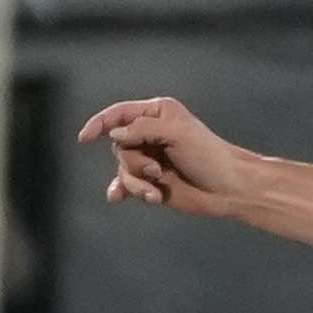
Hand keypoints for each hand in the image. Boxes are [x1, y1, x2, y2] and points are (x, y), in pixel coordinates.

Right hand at [78, 96, 257, 216]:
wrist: (228, 189)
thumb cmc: (208, 155)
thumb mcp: (177, 133)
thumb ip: (143, 129)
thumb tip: (114, 134)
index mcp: (157, 114)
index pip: (120, 114)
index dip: (100, 123)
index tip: (85, 138)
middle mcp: (149, 134)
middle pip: (119, 145)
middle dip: (135, 161)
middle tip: (158, 170)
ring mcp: (149, 159)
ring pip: (123, 168)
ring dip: (137, 182)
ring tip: (156, 190)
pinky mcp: (150, 182)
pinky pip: (126, 185)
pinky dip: (125, 191)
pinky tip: (116, 198)